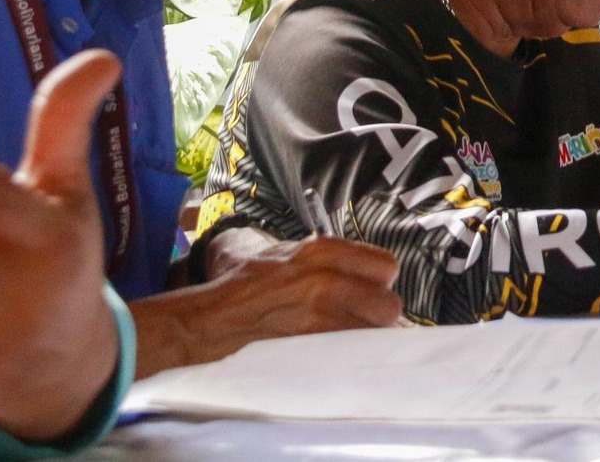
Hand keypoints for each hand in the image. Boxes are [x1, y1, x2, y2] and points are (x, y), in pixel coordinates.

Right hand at [132, 224, 402, 376]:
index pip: (385, 266)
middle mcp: (327, 274)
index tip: (370, 294)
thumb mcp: (290, 256)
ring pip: (376, 328)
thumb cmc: (248, 286)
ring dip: (366, 335)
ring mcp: (319, 307)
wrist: (211, 316)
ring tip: (343, 336)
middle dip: (379, 315)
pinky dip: (349, 351)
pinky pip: (351, 347)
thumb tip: (369, 281)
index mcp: (323, 249)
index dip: (379, 284)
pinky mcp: (310, 336)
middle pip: (389, 302)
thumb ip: (331, 263)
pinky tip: (331, 350)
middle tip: (360, 320)